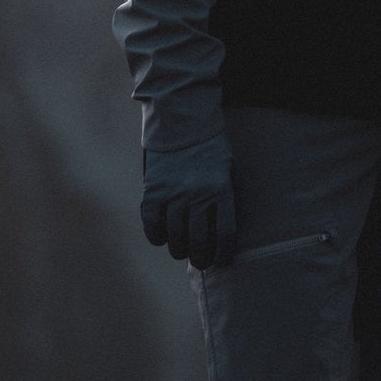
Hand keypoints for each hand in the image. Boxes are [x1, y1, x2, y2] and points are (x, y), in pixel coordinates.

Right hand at [141, 131, 236, 268]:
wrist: (182, 120)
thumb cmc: (210, 147)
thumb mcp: (227, 169)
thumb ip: (225, 197)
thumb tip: (222, 234)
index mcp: (221, 189)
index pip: (225, 234)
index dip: (223, 254)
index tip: (222, 261)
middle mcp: (197, 194)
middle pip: (199, 242)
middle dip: (200, 258)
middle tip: (200, 260)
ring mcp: (173, 194)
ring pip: (175, 238)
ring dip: (179, 249)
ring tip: (182, 249)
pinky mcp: (153, 191)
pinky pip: (152, 226)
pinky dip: (157, 236)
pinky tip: (163, 235)